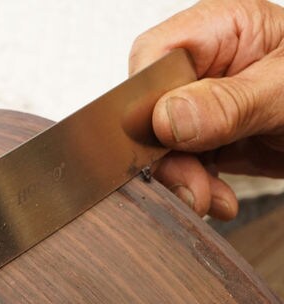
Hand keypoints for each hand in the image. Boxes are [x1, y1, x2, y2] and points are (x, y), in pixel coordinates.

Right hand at [130, 0, 283, 219]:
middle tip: (190, 187)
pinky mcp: (209, 141)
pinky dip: (195, 189)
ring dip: (182, 180)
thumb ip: (228, 103)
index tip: (163, 139)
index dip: (147, 101)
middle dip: (167, 156)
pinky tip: (217, 199)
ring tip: (210, 199)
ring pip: (164, 147)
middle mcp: (205, 70)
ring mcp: (204, 108)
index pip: (154, 56)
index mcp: (221, 32)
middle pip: (151, 111)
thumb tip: (167, 118)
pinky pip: (184, 167)